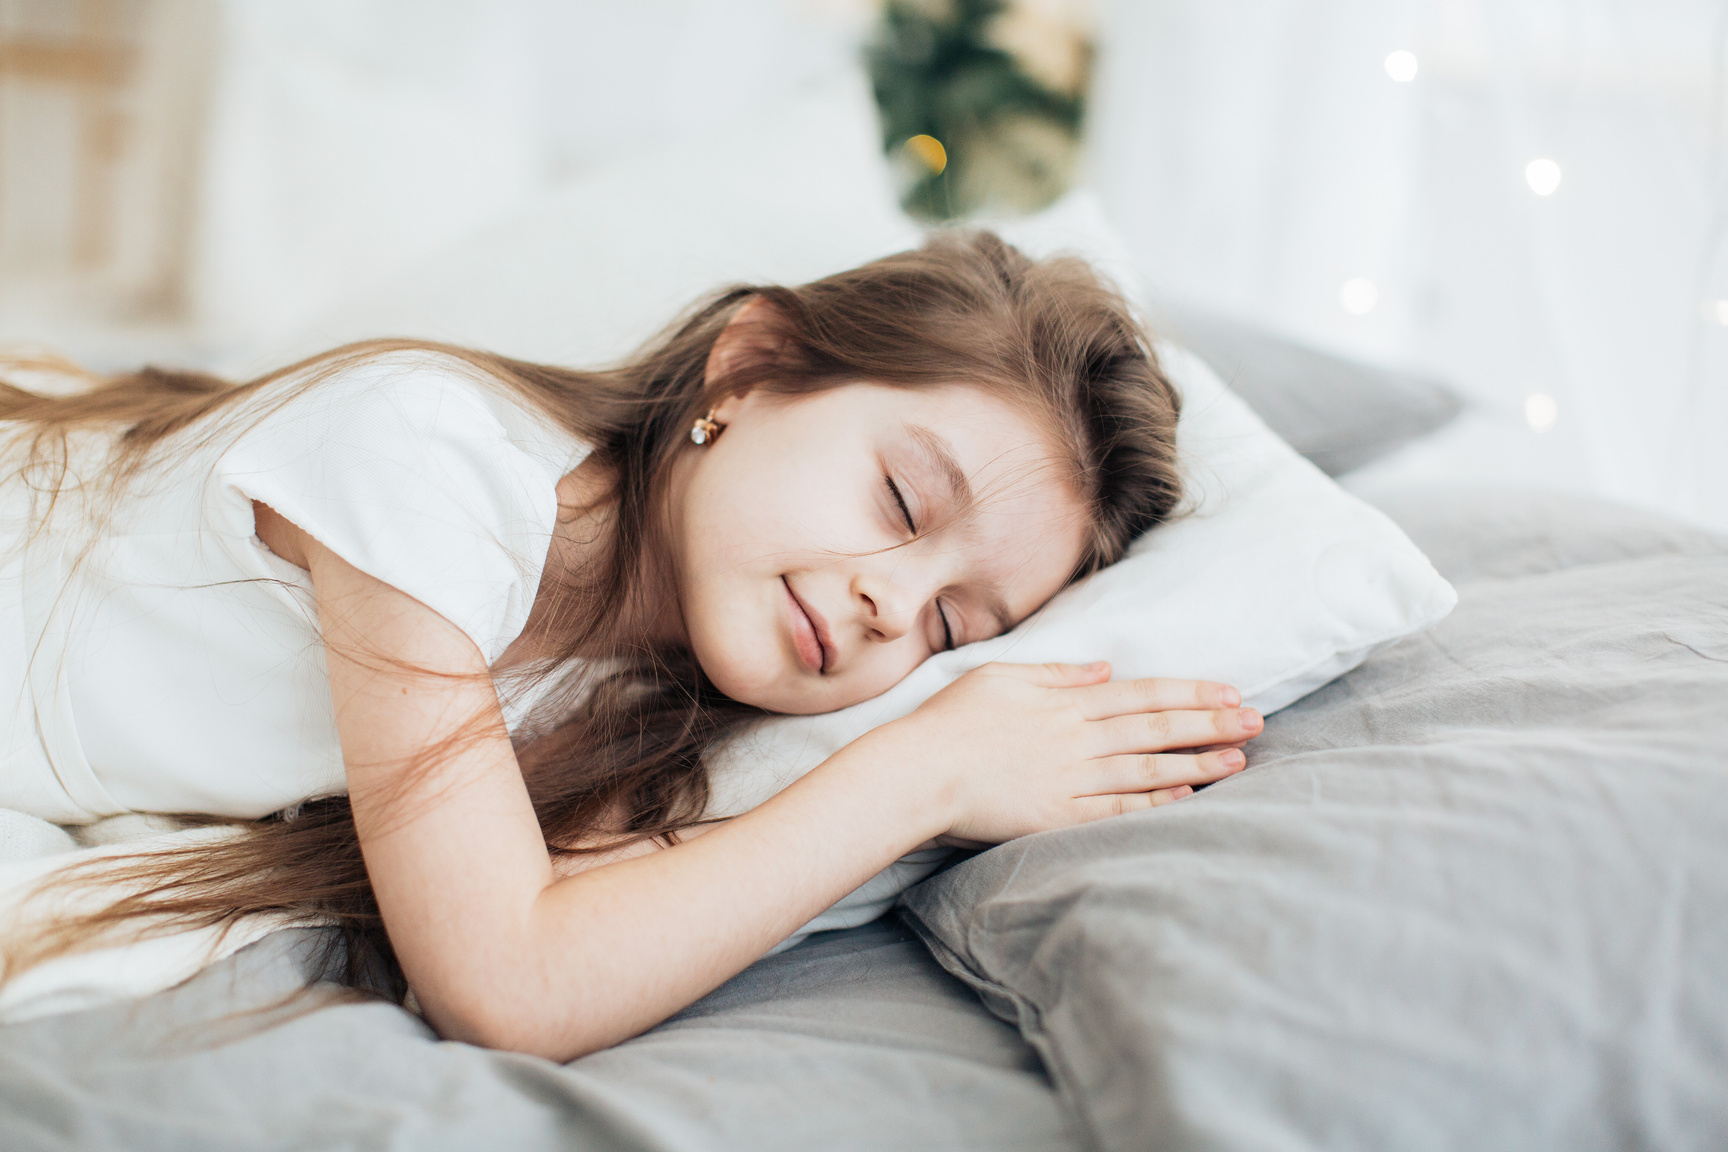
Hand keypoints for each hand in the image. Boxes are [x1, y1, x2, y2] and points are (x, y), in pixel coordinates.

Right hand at [874, 662, 1258, 845]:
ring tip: (1239, 760)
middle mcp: (1078, 739)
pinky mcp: (1059, 817)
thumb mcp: (1003, 677)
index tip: (1230, 692)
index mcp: (1067, 702)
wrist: (919, 771)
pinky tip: (1188, 797)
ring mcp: (1072, 780)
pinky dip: (1156, 802)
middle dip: (1212, 725)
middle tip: (1257, 722)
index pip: (1144, 694)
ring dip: (1198, 764)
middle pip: (1158, 729)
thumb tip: (1104, 669)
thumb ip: (1058, 673)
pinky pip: (1118, 810)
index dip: (1191, 694)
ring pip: (1148, 769)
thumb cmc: (953, 721)